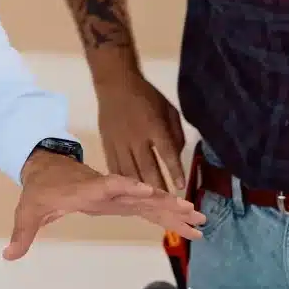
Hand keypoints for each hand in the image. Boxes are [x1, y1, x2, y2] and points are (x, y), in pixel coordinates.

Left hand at [3, 151, 203, 261]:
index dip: (126, 187)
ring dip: (174, 210)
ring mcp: (118, 194)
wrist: (47, 168)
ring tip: (200, 221)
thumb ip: (21, 235)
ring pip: (150, 201)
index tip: (146, 189)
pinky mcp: (123, 200)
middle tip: (192, 214)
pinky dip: (168, 213)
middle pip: (139, 195)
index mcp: (86, 189)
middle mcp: (107, 189)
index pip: (108, 185)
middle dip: (165, 203)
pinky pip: (149, 207)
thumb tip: (7, 255)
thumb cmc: (39, 190)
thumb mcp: (27, 212)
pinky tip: (188, 222)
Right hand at [97, 71, 186, 191]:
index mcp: (154, 126)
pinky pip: (114, 165)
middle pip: (148, 166)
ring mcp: (119, 142)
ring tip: (150, 203)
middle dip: (159, 187)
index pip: (167, 153)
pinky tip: (129, 191)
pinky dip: (122, 180)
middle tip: (168, 204)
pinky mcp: (107, 143)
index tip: (181, 186)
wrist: (115, 84)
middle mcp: (136, 137)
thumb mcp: (169, 109)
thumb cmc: (146, 96)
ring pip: (130, 170)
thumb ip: (175, 133)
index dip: (174, 170)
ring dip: (141, 188)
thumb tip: (176, 155)